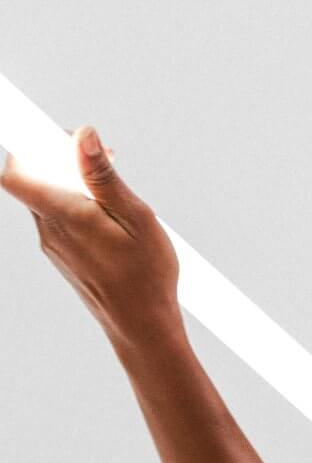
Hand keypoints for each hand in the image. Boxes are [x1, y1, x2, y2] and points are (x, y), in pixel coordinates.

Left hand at [2, 126, 181, 352]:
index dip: (28, 145)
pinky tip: (108, 217)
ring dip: (70, 183)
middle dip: (59, 158)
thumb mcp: (135, 217)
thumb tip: (82, 136)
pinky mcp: (62, 255)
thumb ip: (103, 176)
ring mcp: (53, 245)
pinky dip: (75, 206)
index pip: (16, 173)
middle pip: (32, 179)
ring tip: (111, 193)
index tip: (53, 135)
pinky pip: (57, 218)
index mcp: (63, 216)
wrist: (142, 327)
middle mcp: (49, 230)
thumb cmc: (146, 277)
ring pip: (46, 198)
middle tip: (101, 158)